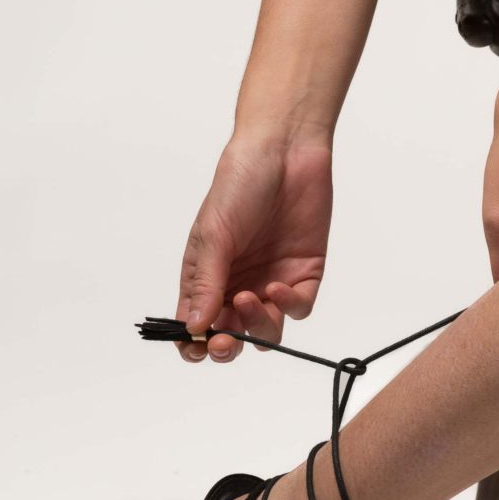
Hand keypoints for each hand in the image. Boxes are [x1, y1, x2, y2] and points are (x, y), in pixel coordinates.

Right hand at [175, 128, 333, 361]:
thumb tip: (194, 327)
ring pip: (266, 331)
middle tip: (225, 339)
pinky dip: (287, 306)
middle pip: (231, 336)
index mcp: (207, 276)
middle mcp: (237, 284)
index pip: (195, 324)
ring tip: (250, 298)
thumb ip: (206, 283)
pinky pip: (298, 308)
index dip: (194, 343)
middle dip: (227, 345)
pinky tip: (277, 286)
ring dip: (257, 326)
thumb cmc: (239, 184)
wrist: (284, 152)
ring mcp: (271, 280)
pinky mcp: (304, 273)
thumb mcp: (214, 234)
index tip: (198, 347)